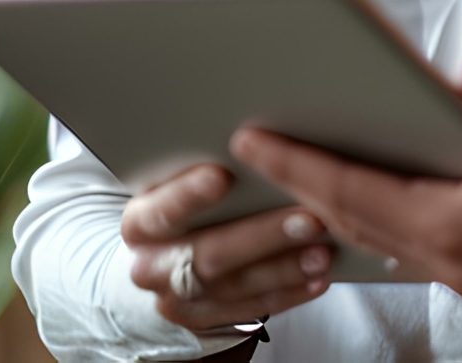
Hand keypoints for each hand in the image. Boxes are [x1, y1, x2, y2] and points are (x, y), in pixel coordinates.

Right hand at [121, 163, 333, 332]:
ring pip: (233, 285)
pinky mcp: (204, 320)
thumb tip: (252, 140)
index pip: (161, 212)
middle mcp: (151, 266)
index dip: (189, 196)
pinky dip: (288, 293)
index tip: (222, 176)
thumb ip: (205, 170)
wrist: (165, 257)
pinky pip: (250, 310)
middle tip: (306, 217)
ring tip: (322, 250)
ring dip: (283, 268)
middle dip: (260, 236)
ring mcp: (177, 299)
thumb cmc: (183, 206)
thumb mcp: (177, 183)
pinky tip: (316, 278)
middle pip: (206, 254)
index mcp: (139, 223)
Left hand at [231, 42, 461, 300]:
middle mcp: (447, 257)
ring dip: (330, 203)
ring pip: (371, 235)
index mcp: (454, 227)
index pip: (353, 193)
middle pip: (350, 218)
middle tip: (251, 149)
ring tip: (291, 170)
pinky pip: (398, 243)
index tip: (254, 140)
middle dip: (297, 183)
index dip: (298, 165)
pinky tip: (360, 197)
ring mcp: (459, 268)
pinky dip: (368, 217)